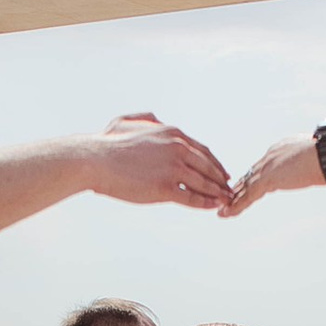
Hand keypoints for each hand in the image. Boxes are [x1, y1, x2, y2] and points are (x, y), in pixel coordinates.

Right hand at [83, 113, 234, 214]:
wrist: (96, 160)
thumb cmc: (107, 143)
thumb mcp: (129, 121)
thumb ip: (147, 119)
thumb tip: (157, 120)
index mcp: (172, 133)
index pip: (202, 150)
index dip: (214, 163)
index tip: (222, 172)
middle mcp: (177, 148)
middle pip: (207, 166)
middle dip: (220, 179)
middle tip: (229, 189)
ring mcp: (173, 168)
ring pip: (203, 183)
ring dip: (217, 193)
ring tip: (226, 201)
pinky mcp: (165, 188)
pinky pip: (192, 197)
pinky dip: (205, 203)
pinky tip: (212, 207)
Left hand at [224, 137, 323, 216]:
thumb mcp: (320, 160)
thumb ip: (314, 166)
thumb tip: (322, 171)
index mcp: (282, 148)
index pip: (263, 166)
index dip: (253, 177)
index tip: (245, 185)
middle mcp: (271, 156)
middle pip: (250, 175)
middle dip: (238, 188)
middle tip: (225, 198)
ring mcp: (268, 167)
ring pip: (245, 186)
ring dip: (232, 199)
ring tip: (220, 210)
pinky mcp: (268, 179)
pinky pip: (247, 196)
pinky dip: (235, 206)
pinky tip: (225, 214)